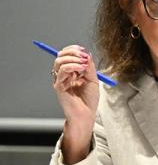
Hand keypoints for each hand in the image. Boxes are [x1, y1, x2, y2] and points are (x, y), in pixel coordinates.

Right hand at [52, 45, 99, 162]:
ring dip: (73, 59)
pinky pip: (62, 71)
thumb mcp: (93, 79)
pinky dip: (72, 66)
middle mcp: (63, 75)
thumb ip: (89, 67)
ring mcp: (60, 80)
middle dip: (72, 52)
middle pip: (61, 56)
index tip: (84, 51)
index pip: (67, 55)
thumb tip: (87, 54)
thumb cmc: (89, 100)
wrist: (86, 114)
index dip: (74, 50)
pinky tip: (81, 70)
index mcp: (71, 72)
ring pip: (59, 61)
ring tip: (84, 64)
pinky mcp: (58, 86)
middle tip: (84, 56)